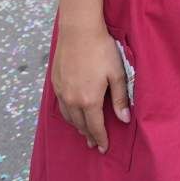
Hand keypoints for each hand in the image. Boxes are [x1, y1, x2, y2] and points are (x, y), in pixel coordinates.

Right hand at [51, 23, 129, 151]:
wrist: (79, 31)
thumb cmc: (102, 50)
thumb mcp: (118, 74)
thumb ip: (120, 98)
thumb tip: (124, 119)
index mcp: (89, 100)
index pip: (95, 126)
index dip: (101, 138)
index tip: (104, 148)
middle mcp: (72, 100)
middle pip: (80, 125)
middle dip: (89, 135)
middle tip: (94, 144)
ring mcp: (61, 92)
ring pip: (68, 117)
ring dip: (77, 126)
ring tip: (84, 132)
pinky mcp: (55, 83)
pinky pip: (61, 106)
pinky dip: (68, 115)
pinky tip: (72, 114)